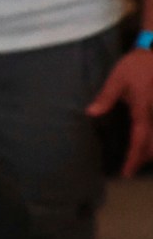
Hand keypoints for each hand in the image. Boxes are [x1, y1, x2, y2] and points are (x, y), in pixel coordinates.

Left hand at [88, 46, 152, 175]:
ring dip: (150, 150)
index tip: (127, 172)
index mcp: (144, 110)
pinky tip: (146, 141)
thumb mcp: (117, 79)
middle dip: (142, 158)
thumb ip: (106, 97)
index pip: (140, 139)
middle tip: (130, 170)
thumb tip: (91, 113)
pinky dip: (152, 138)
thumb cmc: (136, 65)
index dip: (134, 157)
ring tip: (138, 159)